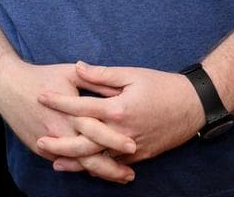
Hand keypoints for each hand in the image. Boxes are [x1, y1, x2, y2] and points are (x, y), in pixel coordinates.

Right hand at [0, 58, 136, 183]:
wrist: (7, 85)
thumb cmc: (42, 76)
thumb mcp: (70, 73)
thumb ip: (95, 80)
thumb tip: (117, 90)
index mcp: (70, 111)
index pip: (96, 129)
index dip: (115, 140)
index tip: (133, 146)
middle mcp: (60, 129)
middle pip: (88, 154)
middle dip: (111, 167)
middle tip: (131, 174)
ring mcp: (48, 142)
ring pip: (77, 163)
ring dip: (99, 171)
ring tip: (119, 176)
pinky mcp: (40, 148)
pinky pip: (64, 162)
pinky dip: (80, 168)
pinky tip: (96, 171)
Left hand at [37, 61, 202, 167]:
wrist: (194, 106)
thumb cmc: (163, 86)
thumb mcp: (132, 74)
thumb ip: (102, 74)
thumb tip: (77, 67)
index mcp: (119, 109)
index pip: (81, 107)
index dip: (59, 101)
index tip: (42, 96)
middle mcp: (122, 132)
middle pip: (84, 142)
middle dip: (60, 142)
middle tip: (40, 140)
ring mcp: (131, 147)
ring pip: (97, 159)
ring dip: (75, 161)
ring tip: (55, 161)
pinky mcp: (139, 156)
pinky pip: (114, 164)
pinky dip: (97, 166)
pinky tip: (84, 166)